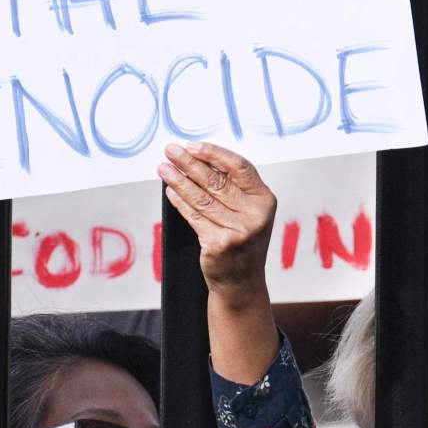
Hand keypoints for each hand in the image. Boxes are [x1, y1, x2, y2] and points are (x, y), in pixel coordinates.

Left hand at [156, 142, 276, 306]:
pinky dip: (179, 202)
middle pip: (216, 180)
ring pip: (201, 198)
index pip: (239, 167)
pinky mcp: (220, 243)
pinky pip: (194, 216)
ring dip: (178, 180)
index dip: (214, 154)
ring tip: (162, 168)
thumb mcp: (248, 212)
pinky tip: (169, 191)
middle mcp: (255, 214)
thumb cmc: (241, 239)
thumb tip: (198, 158)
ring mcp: (238, 230)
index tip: (192, 146)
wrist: (241, 282)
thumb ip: (233, 188)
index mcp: (264, 199)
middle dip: (189, 163)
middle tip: (170, 150)